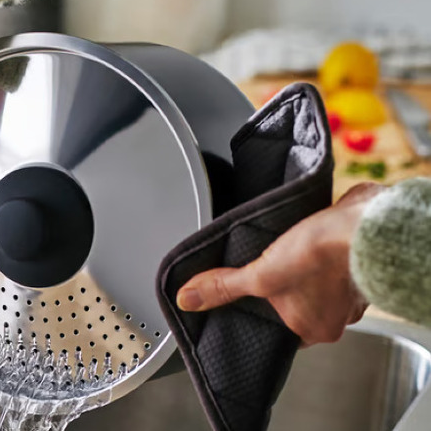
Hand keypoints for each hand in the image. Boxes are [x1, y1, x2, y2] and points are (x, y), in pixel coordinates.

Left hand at [176, 183, 385, 345]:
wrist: (364, 222)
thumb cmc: (324, 254)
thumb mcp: (260, 274)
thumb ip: (224, 288)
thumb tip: (189, 299)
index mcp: (315, 328)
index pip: (281, 331)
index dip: (263, 315)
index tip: (251, 303)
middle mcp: (337, 313)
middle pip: (296, 304)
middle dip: (280, 286)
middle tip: (264, 271)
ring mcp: (349, 286)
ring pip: (313, 281)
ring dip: (297, 266)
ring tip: (281, 251)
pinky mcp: (355, 256)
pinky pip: (328, 258)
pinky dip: (316, 249)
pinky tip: (302, 236)